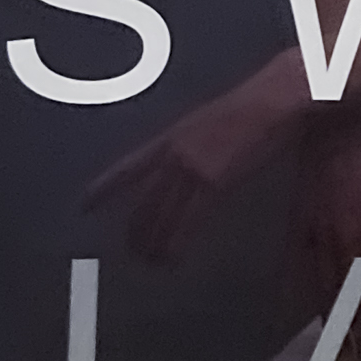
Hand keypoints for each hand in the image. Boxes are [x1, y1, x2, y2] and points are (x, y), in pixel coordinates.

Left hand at [85, 61, 306, 263]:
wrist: (276, 98)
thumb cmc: (256, 105)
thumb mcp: (212, 121)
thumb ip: (196, 144)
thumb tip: (193, 163)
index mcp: (171, 136)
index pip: (128, 167)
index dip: (104, 188)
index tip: (84, 204)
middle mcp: (174, 153)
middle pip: (142, 201)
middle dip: (135, 230)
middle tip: (133, 251)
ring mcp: (192, 167)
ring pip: (160, 216)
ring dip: (153, 243)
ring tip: (151, 262)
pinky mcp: (213, 182)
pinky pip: (187, 222)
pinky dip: (177, 244)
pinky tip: (173, 258)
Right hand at [294, 114, 360, 360]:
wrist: (336, 124)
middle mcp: (345, 246)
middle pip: (352, 306)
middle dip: (360, 342)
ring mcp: (315, 241)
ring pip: (323, 296)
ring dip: (333, 330)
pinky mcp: (294, 231)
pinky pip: (294, 275)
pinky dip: (297, 301)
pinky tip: (296, 323)